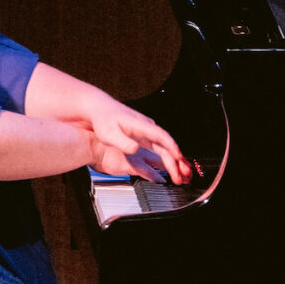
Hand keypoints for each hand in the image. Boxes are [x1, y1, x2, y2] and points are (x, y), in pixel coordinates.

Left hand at [75, 95, 192, 183]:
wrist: (100, 108)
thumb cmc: (103, 119)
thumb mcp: (108, 133)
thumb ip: (122, 142)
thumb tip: (135, 149)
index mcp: (141, 125)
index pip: (161, 136)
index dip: (172, 148)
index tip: (179, 158)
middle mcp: (147, 128)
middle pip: (166, 145)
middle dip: (177, 160)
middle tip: (184, 175)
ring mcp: (146, 132)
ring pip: (165, 147)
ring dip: (174, 161)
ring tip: (183, 174)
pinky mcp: (144, 136)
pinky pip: (160, 148)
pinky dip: (168, 158)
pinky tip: (172, 166)